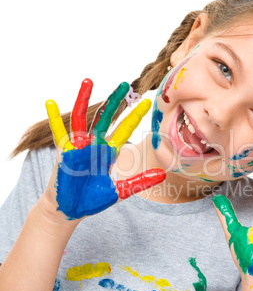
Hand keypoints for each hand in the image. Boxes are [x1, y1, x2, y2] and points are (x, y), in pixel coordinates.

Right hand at [45, 78, 165, 219]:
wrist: (71, 210)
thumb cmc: (93, 200)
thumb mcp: (120, 191)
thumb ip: (140, 182)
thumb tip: (163, 176)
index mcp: (109, 152)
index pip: (124, 130)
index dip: (134, 117)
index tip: (146, 102)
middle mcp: (94, 145)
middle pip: (106, 118)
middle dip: (115, 101)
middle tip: (125, 84)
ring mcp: (78, 147)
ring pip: (82, 118)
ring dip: (83, 99)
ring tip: (88, 80)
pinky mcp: (63, 153)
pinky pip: (59, 134)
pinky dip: (54, 119)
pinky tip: (50, 102)